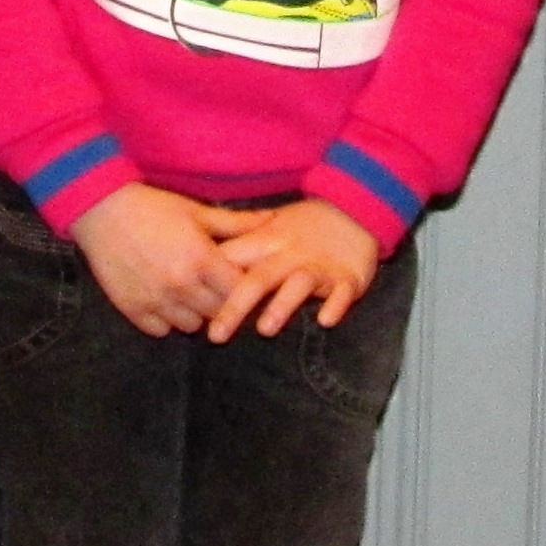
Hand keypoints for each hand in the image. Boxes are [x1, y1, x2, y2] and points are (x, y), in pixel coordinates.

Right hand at [65, 183, 243, 337]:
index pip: (239, 291)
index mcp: (201, 259)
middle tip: (218, 289)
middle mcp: (180, 285)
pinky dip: (167, 320)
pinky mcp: (132, 309)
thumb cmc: (152, 206)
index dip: (245, 289)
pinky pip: (162, 330)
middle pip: (219, 313)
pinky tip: (167, 300)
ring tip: (192, 294)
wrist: (100, 209)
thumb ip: (237, 223)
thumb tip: (273, 220)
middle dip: (223, 303)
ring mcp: (155, 300)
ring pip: (192, 326)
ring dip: (196, 313)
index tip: (244, 282)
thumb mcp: (196, 210)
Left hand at [199, 197, 379, 340]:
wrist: (355, 208)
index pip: (233, 263)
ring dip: (282, 306)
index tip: (191, 309)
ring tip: (265, 329)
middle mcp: (290, 254)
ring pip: (298, 285)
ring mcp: (320, 266)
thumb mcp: (268, 228)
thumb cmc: (302, 227)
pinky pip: (342, 292)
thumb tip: (196, 268)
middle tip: (215, 337)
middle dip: (236, 307)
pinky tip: (326, 321)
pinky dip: (335, 305)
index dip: (212, 284)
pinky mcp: (348, 277)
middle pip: (259, 280)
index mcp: (266, 242)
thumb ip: (237, 246)